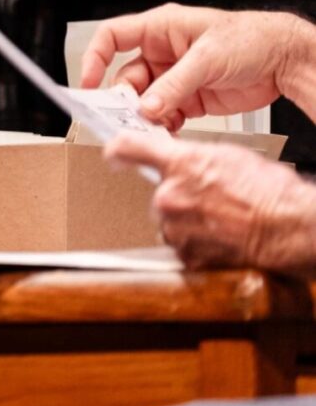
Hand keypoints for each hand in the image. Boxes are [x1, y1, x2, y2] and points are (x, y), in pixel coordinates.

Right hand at [77, 5, 314, 128]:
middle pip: (126, 76)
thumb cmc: (251, 39)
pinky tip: (168, 132)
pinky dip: (164, 125)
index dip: (95, 58)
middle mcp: (162, 52)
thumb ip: (175, 85)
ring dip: (146, 115)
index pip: (112, 37)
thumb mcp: (207, 58)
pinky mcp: (189, 99)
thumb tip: (148, 107)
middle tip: (126, 117)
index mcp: (161, 29)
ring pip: (145, 100)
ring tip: (151, 128)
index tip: (88, 82)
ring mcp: (175, 77)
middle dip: (125, 98)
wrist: (285, 60)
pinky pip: (165, 114)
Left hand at [103, 131, 315, 272]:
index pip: (129, 149)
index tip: (113, 154)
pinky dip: (198, 244)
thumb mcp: (230, 157)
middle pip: (159, 194)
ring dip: (189, 223)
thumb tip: (182, 160)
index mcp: (180, 165)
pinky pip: (183, 246)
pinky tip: (221, 238)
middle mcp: (169, 196)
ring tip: (221, 221)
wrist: (292, 228)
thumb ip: (194, 157)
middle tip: (211, 201)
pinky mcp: (185, 255)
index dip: (118, 150)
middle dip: (180, 198)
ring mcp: (175, 228)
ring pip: (171, 222)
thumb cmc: (271, 193)